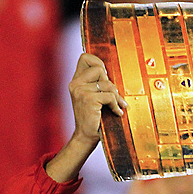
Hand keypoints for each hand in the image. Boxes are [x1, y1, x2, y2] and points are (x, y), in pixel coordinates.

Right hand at [45, 54, 126, 182]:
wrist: (86, 136)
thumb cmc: (94, 117)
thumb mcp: (94, 97)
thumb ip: (98, 84)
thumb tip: (112, 73)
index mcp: (76, 81)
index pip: (85, 58)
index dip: (98, 62)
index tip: (106, 75)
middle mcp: (75, 84)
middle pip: (100, 69)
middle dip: (111, 84)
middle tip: (114, 96)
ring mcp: (80, 91)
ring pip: (108, 84)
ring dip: (117, 97)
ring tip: (117, 106)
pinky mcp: (88, 99)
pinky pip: (110, 96)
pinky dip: (116, 105)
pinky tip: (117, 112)